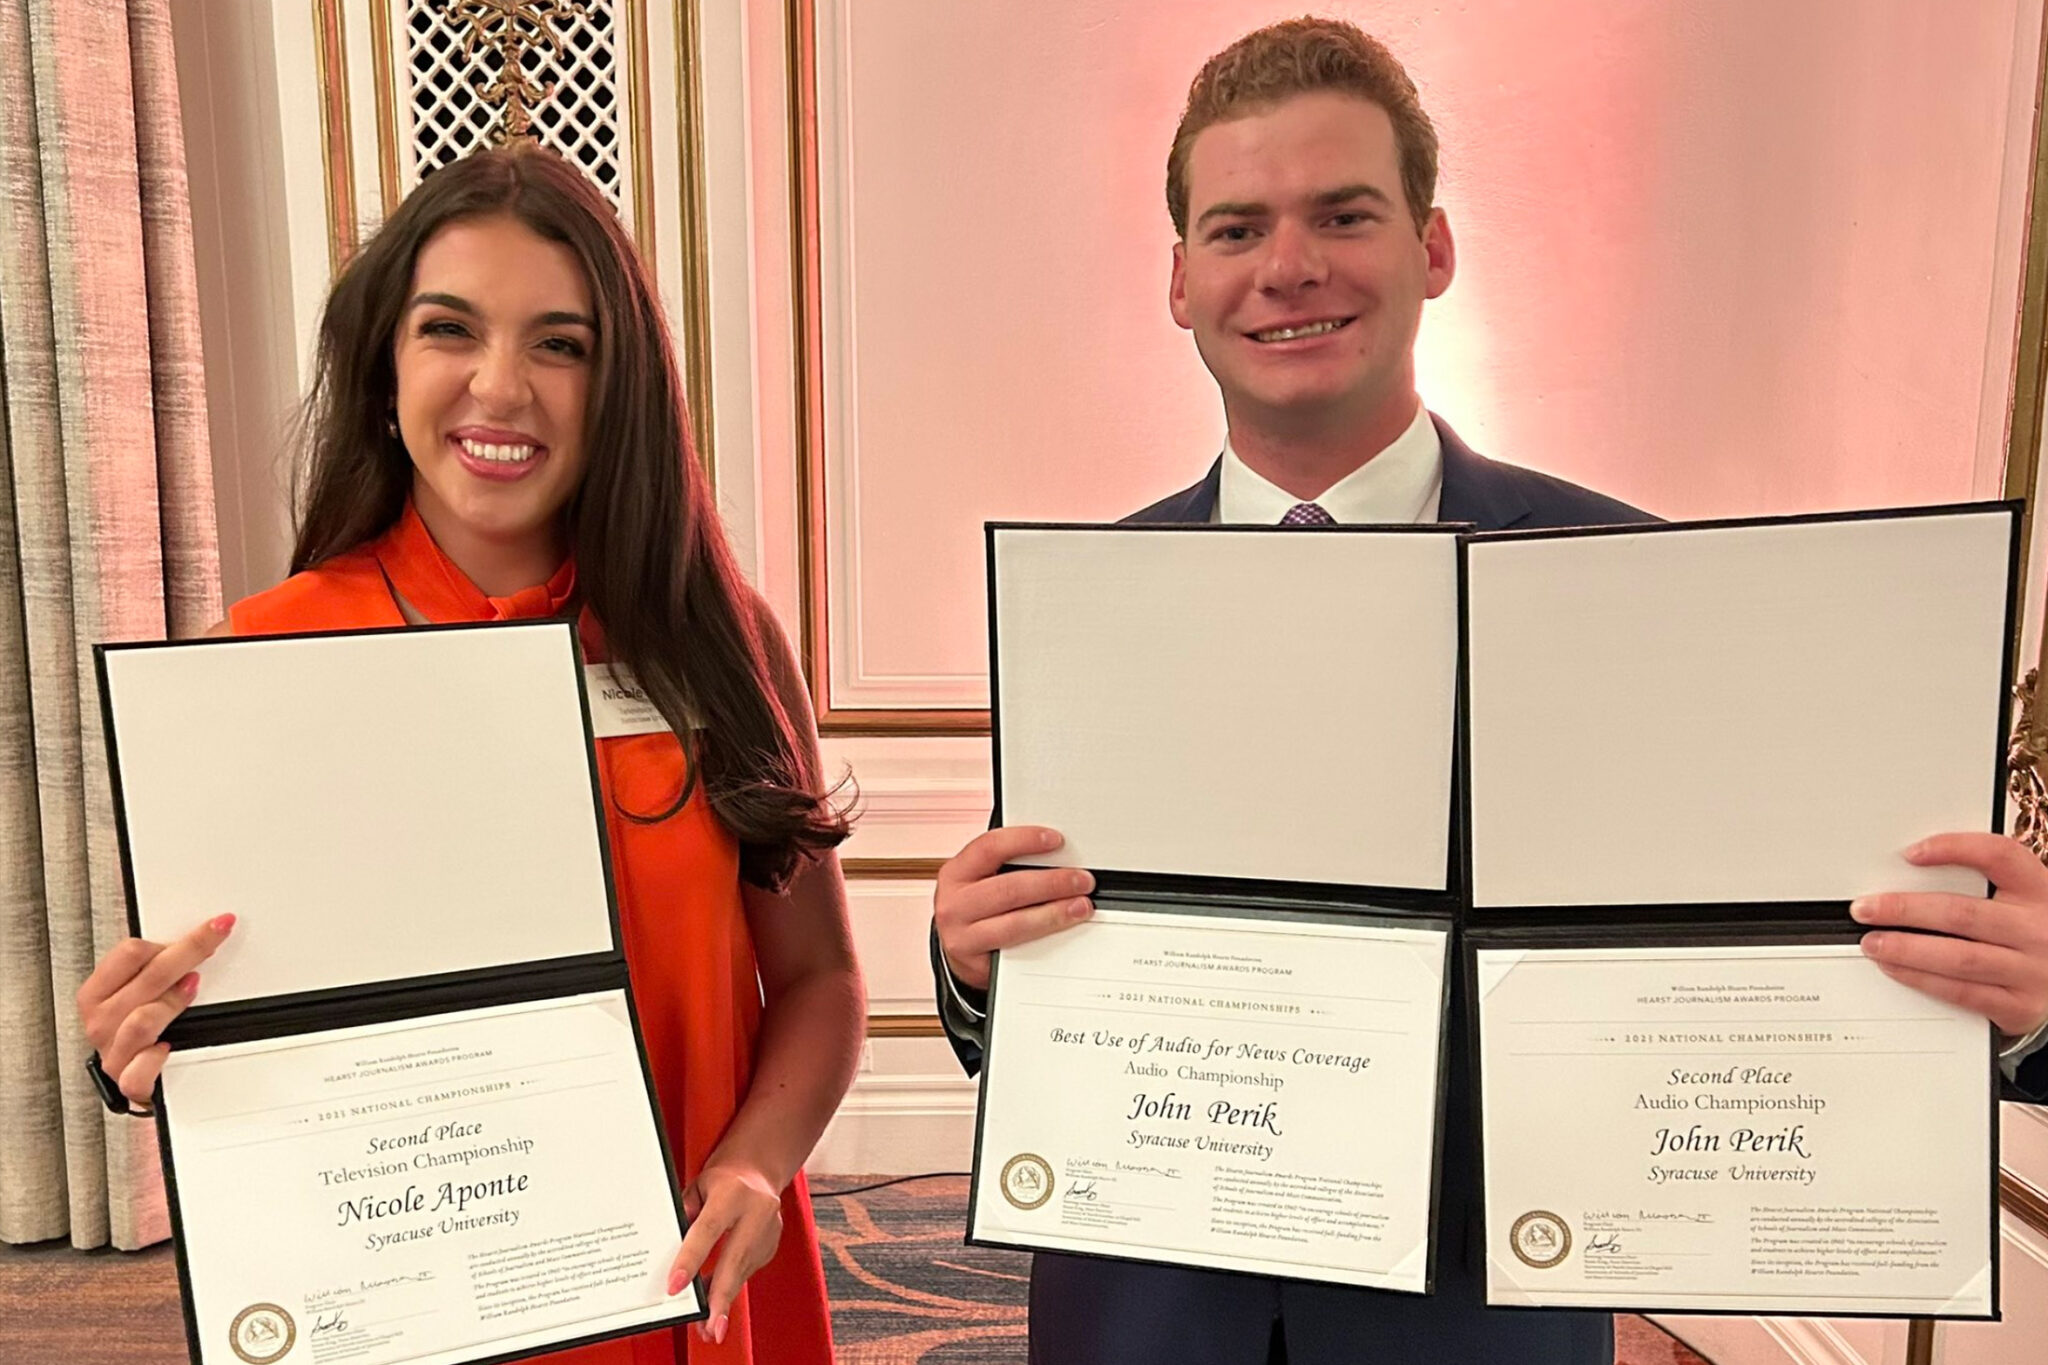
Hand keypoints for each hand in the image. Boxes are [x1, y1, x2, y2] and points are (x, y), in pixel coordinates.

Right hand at [75, 915, 236, 1108]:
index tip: (210, 929)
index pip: (130, 953)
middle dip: (190, 953)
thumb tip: (197, 939)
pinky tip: (167, 1047)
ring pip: (143, 1019)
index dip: (175, 938)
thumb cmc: (137, 1030)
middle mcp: (102, 1022)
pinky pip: (140, 1069)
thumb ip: (154, 968)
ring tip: (193, 989)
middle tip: (218, 939)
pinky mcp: (129, 1081)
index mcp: (97, 994)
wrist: (138, 1078)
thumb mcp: (139, 993)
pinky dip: (155, 1058)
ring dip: (172, 1002)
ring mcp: (115, 1052)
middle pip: (147, 977)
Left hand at [668, 1161, 783, 1344]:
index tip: (676, 1285)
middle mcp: (757, 1211)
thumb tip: (672, 1246)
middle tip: (711, 1326)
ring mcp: (769, 1229)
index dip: (691, 1260)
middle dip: (721, 1296)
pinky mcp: (772, 1244)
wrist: (758, 1170)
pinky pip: (747, 1271)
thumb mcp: (697, 1187)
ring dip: (724, 1298)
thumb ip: (684, 1213)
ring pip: (743, 1271)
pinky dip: (731, 1285)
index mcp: (733, 1193)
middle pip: (735, 1259)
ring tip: (709, 1325)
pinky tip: (718, 1300)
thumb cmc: (723, 1179)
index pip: (708, 1230)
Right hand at [933, 826, 1094, 990]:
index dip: (1024, 841)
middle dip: (1052, 883)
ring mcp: (962, 937)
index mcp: (956, 873)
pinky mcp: (977, 965)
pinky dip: (1045, 940)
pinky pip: (1018, 951)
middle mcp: (954, 905)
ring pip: (1016, 924)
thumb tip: (1058, 857)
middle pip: (1009, 889)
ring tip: (1080, 907)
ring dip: (1054, 913)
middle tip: (1081, 881)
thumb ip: (1009, 865)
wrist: (958, 951)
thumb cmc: (977, 909)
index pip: (990, 848)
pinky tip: (1063, 931)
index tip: (1056, 840)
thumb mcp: (981, 879)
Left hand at [1853, 833, 2047, 1038]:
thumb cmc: (2030, 933)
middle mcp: (2039, 929)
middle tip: (1866, 909)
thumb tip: (1909, 871)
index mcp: (2039, 891)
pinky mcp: (2020, 1005)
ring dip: (1906, 949)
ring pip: (1959, 957)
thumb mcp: (2020, 900)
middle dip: (1905, 910)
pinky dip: (1922, 979)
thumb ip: (1981, 885)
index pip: (1999, 856)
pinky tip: (1896, 968)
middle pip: (1963, 913)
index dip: (1953, 849)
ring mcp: (2032, 970)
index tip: (1910, 854)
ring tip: (1873, 943)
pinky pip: (1962, 992)